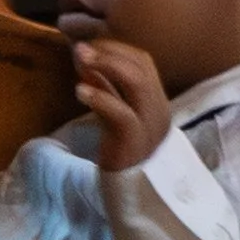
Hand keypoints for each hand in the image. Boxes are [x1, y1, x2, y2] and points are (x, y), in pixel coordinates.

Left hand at [69, 35, 172, 172]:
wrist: (132, 194)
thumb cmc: (122, 154)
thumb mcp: (114, 114)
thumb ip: (105, 88)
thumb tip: (84, 57)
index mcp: (157, 101)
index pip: (144, 62)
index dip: (117, 49)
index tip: (91, 45)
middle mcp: (159, 109)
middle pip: (141, 68)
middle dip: (109, 52)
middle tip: (81, 48)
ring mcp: (150, 125)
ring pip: (136, 83)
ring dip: (106, 66)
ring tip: (80, 59)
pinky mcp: (135, 141)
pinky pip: (121, 112)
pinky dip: (99, 97)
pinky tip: (79, 90)